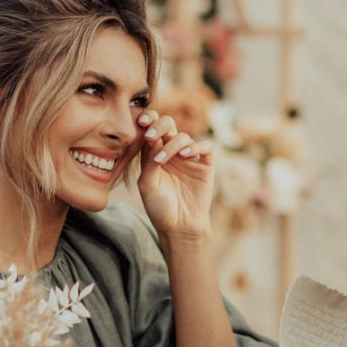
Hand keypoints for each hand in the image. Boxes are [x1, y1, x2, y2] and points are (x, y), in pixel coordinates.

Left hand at [136, 112, 213, 237]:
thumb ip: (149, 161)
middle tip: (152, 136)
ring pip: (184, 136)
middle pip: (168, 125)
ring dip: (173, 144)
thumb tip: (153, 138)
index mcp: (154, 153)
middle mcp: (171, 152)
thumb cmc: (160, 207)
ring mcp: (189, 157)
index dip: (147, 121)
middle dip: (159, 126)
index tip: (140, 122)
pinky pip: (205, 146)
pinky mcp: (205, 164)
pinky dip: (196, 147)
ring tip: (164, 160)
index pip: (151, 129)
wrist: (179, 226)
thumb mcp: (148, 184)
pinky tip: (186, 155)